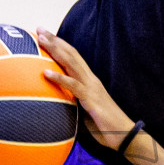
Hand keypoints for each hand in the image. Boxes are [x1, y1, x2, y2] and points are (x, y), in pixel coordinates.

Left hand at [35, 28, 134, 149]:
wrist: (124, 135)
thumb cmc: (105, 126)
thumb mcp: (86, 110)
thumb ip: (75, 101)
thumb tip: (60, 102)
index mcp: (89, 81)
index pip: (73, 57)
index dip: (60, 45)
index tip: (45, 34)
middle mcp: (91, 79)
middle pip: (71, 54)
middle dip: (55, 40)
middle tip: (40, 29)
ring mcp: (91, 87)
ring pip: (71, 63)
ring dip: (56, 50)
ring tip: (41, 40)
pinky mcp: (91, 99)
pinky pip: (74, 86)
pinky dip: (59, 78)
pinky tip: (46, 72)